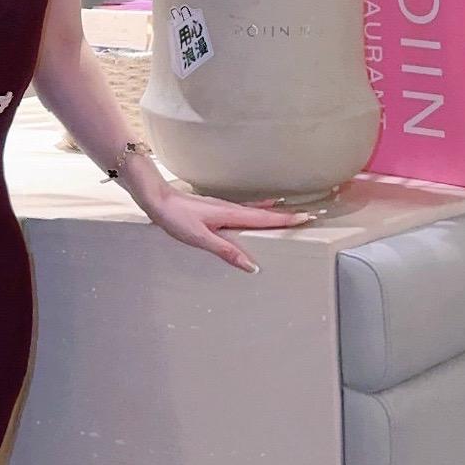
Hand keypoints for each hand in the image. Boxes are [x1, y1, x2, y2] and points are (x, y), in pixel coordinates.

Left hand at [149, 185, 308, 274]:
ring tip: (291, 215)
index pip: (264, 219)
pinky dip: (258, 209)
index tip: (306, 218)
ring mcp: (224, 207)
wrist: (157, 199)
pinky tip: (259, 208)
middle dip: (286, 216)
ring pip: (256, 210)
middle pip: (265, 213)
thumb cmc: (175, 217)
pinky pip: (244, 209)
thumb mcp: (200, 238)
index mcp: (230, 215)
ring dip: (274, 213)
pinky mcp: (216, 208)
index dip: (285, 220)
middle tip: (308, 216)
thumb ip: (226, 251)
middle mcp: (231, 208)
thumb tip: (250, 265)